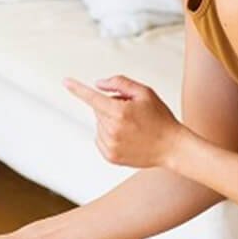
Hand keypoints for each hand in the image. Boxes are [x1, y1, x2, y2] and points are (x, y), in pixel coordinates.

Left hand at [63, 74, 184, 168]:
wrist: (171, 147)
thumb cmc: (160, 118)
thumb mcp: (145, 93)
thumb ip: (120, 83)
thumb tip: (98, 85)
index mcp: (119, 112)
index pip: (93, 98)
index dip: (78, 89)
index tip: (65, 82)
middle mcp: (112, 130)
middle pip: (98, 110)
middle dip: (110, 106)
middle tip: (131, 111)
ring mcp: (110, 145)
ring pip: (99, 124)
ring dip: (110, 121)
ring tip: (132, 126)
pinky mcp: (110, 157)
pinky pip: (100, 139)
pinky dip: (109, 134)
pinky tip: (126, 136)